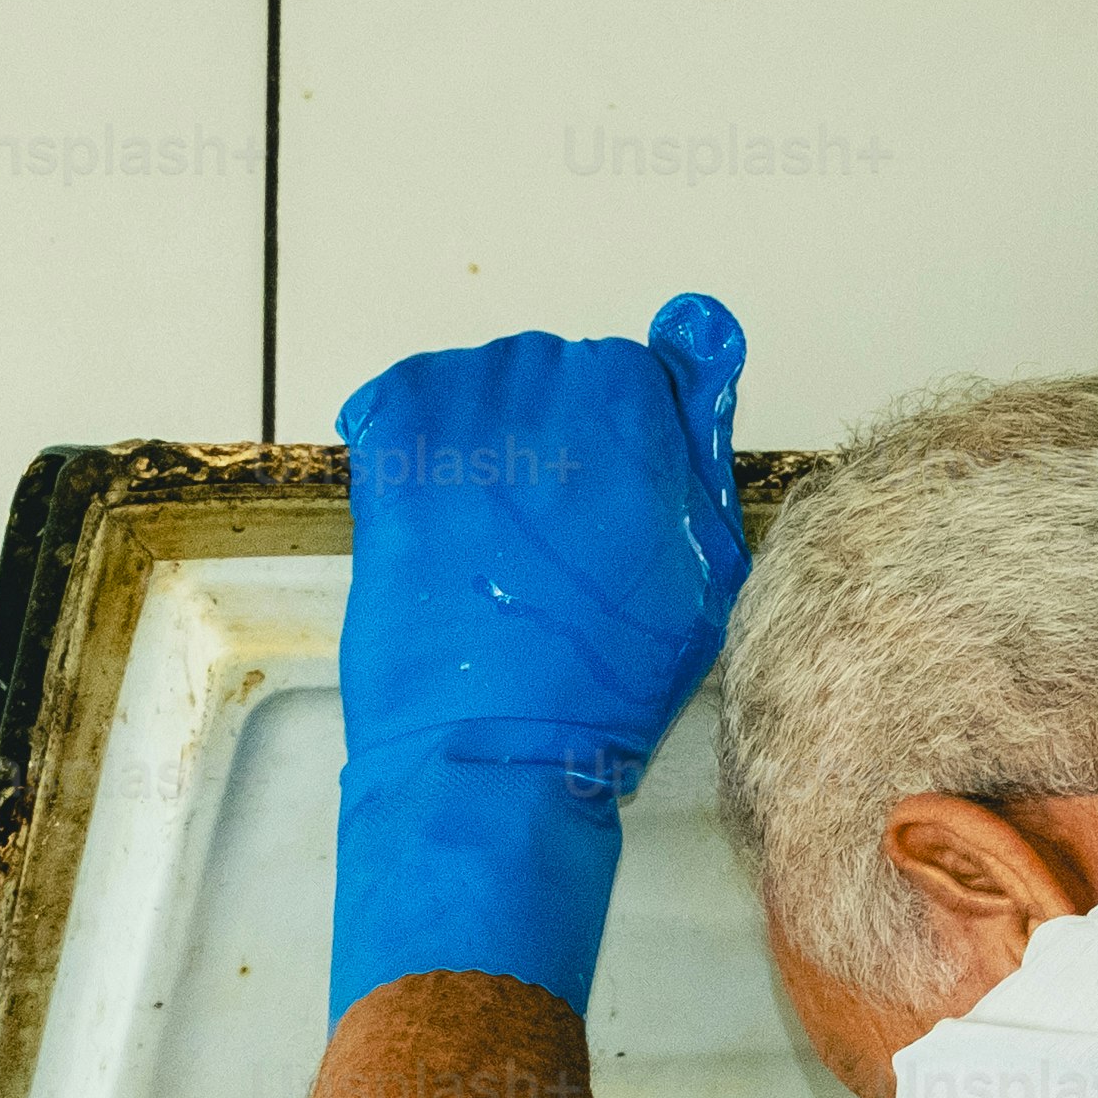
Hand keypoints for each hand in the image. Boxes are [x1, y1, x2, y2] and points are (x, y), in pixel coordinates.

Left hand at [321, 292, 749, 1022]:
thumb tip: (701, 351)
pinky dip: (405, 449)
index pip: (625, 374)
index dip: (612, 449)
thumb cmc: (605, 680)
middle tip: (543, 544)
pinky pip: (394, 408)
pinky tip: (429, 518)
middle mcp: (549, 383)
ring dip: (478, 449)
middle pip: (545, 380)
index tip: (599, 505)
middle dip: (544, 445)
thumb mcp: (705, 568)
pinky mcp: (392, 447)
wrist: (498, 747)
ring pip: (473, 394)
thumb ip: (703, 450)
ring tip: (485, 545)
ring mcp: (463, 412)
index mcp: (636, 398)